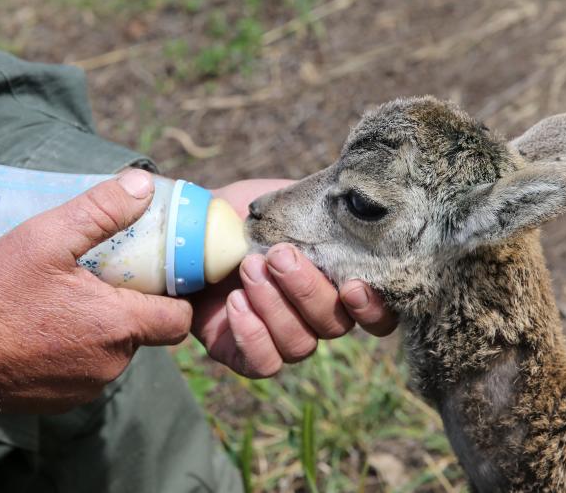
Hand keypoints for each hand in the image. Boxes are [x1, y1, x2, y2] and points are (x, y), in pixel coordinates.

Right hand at [0, 170, 191, 442]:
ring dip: (101, 328)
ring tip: (67, 297)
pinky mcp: (59, 402)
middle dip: (130, 304)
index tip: (154, 273)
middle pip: (145, 333)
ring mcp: (85, 389)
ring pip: (113, 353)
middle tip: (100, 275)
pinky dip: (75, 351)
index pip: (179, 319)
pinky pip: (84, 372)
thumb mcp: (47, 237)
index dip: (174, 295)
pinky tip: (45, 326)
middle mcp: (110, 365)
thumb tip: (143, 185)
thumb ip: (101, 210)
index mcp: (118, 326)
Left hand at [191, 179, 396, 378]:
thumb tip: (351, 202)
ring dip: (275, 306)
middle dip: (307, 290)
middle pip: (335, 325)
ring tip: (248, 268)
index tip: (351, 285)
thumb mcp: (285, 203)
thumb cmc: (246, 216)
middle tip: (278, 255)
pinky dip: (251, 335)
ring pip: (300, 345)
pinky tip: (235, 302)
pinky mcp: (245, 354)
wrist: (190, 229)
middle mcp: (317, 317)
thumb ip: (323, 210)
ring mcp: (283, 338)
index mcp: (336, 283)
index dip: (373, 308)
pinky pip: (263, 363)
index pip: (376, 313)